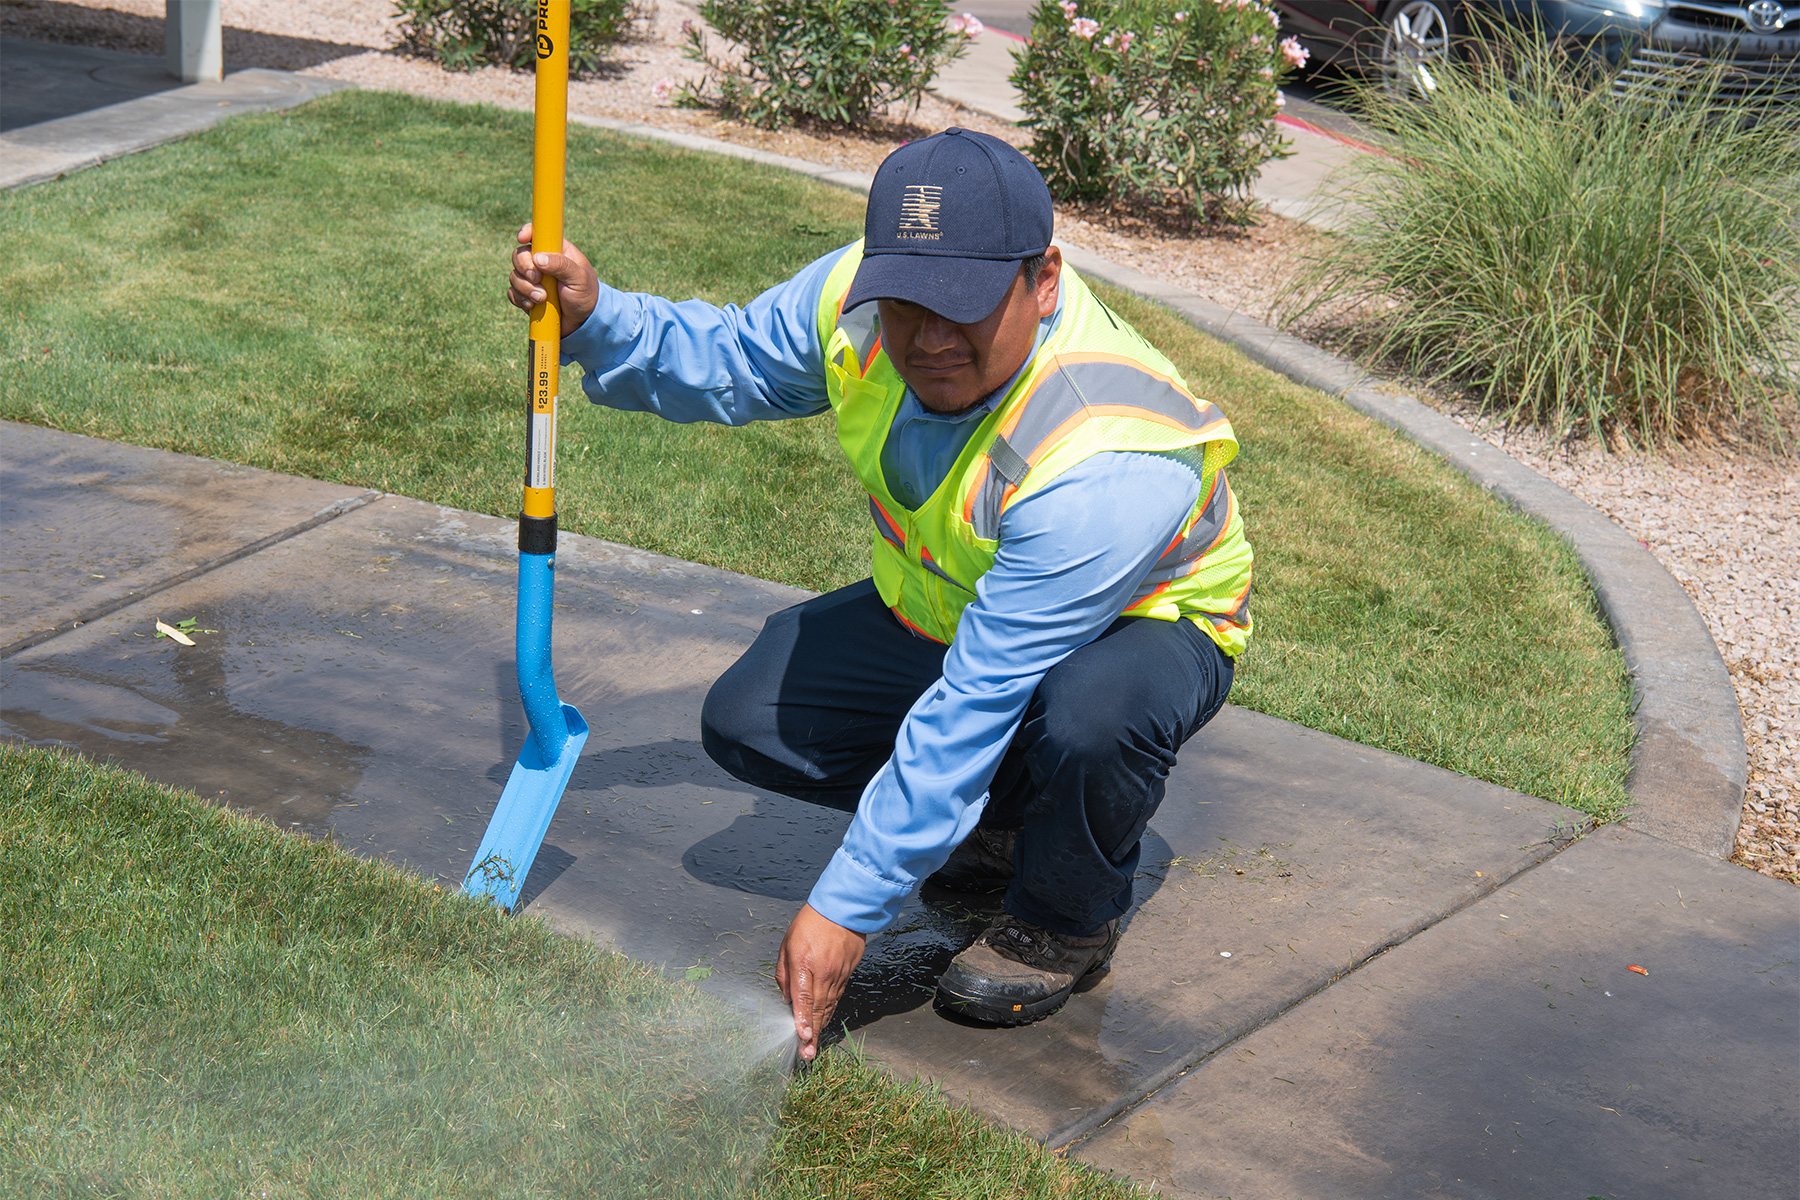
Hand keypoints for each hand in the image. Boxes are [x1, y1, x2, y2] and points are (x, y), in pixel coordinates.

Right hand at [506, 222, 598, 335]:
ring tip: (542, 298)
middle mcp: (542, 262)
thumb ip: (561, 265)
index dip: (526, 232)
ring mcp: (533, 279)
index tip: (522, 239)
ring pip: (514, 276)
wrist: (583, 322)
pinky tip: (532, 305)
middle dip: (524, 268)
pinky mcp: (527, 295)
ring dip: (525, 288)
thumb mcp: (579, 277)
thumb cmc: (586, 294)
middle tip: (537, 279)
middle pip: (519, 255)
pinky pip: (513, 293)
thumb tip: (538, 259)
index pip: (537, 234)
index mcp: (556, 250)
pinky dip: (520, 299)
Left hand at [776, 903, 866, 1061]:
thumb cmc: (810, 923)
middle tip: (808, 1054)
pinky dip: (830, 1011)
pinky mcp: (848, 973)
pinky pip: (838, 997)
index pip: (803, 997)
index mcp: (804, 963)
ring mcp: (839, 973)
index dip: (803, 1019)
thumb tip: (786, 999)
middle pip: (818, 1008)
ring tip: (814, 1046)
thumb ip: (784, 973)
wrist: (843, 908)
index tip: (803, 1036)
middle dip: (812, 1033)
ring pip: (829, 1006)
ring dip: (821, 1027)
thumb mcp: (788, 944)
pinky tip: (824, 1022)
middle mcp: (824, 971)